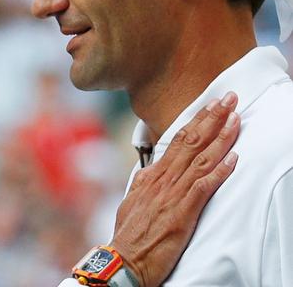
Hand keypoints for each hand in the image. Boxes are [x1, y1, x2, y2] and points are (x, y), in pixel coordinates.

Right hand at [110, 93, 239, 286]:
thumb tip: (150, 169)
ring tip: (235, 119)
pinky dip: (219, 172)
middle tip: (229, 99)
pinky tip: (233, 160)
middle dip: (212, 118)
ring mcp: (172, 194)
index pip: (178, 140)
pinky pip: (203, 187)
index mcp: (152, 175)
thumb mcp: (132, 200)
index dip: (198, 120)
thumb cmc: (129, 233)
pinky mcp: (181, 212)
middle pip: (191, 142)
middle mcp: (163, 179)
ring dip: (220, 138)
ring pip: (200, 159)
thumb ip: (144, 182)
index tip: (211, 105)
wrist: (123, 258)